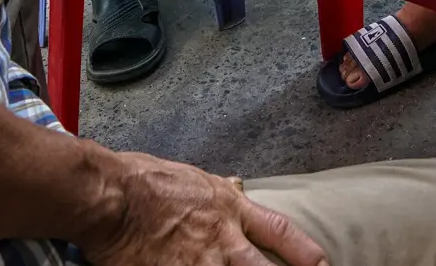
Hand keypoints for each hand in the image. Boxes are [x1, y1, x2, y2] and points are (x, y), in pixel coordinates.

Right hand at [80, 153, 324, 265]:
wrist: (112, 196)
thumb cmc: (145, 180)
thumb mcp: (194, 178)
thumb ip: (219, 193)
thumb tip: (234, 188)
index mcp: (229, 210)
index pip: (280, 231)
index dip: (305, 252)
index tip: (322, 264)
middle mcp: (221, 241)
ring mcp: (199, 265)